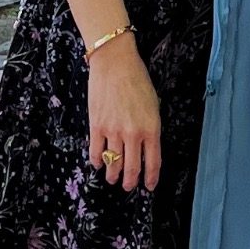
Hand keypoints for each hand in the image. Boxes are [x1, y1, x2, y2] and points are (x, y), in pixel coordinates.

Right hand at [88, 35, 161, 191]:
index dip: (151, 178)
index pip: (153, 161)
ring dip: (113, 175)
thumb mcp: (153, 103)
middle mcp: (133, 133)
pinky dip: (97, 161)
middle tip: (128, 186)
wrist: (115, 62)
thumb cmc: (137, 78)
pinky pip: (96, 153)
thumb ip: (150, 125)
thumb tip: (146, 145)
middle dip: (130, 182)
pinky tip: (99, 163)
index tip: (149, 186)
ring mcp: (113, 131)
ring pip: (113, 164)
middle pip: (131, 169)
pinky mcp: (96, 126)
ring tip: (113, 178)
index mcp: (151, 127)